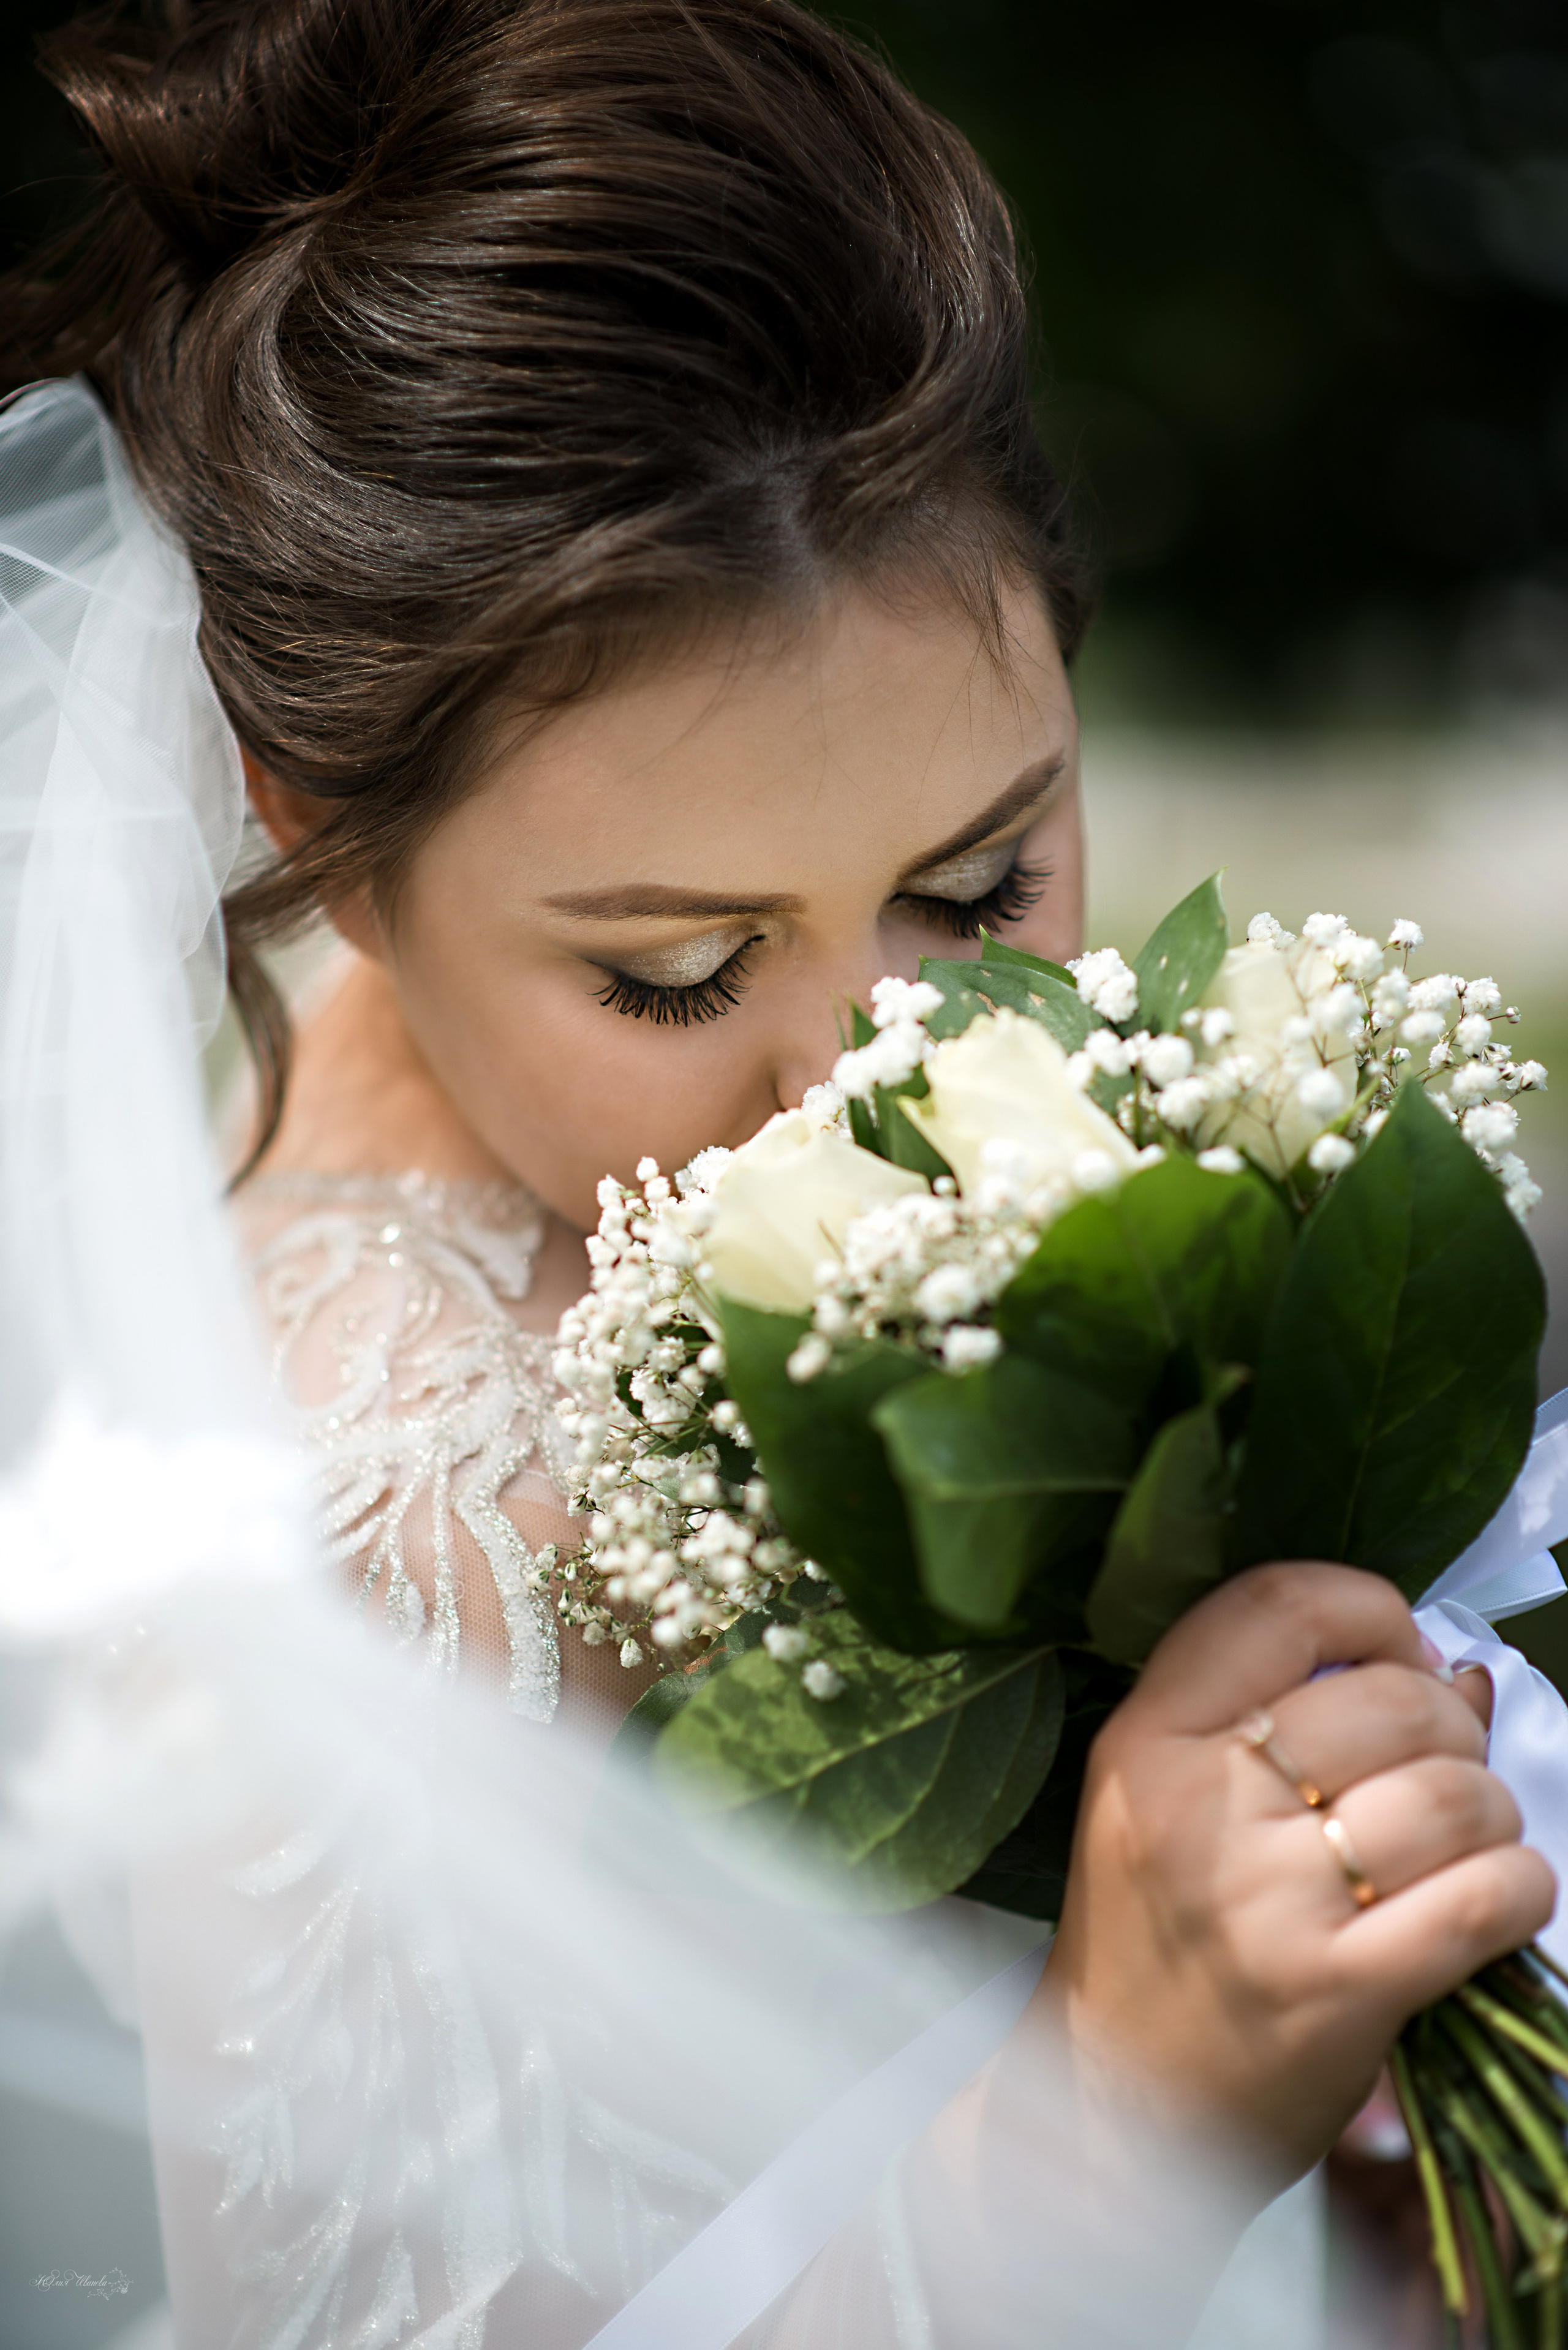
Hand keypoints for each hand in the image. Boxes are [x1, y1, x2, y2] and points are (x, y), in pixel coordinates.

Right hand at [1039, 1563, 1554, 2175]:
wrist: (1117, 2113)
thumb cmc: (1155, 1941)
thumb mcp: (1165, 1798)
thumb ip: (1283, 1715)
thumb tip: (1458, 1670)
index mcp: (1146, 1741)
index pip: (1280, 1605)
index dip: (1370, 1609)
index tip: (1396, 1656)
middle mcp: (1199, 1808)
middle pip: (1391, 1699)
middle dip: (1449, 1727)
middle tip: (1435, 1771)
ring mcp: (1269, 1902)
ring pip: (1453, 1794)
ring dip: (1491, 1812)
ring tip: (1459, 1844)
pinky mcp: (1339, 1991)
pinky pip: (1488, 1898)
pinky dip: (1519, 1887)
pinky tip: (1492, 1899)